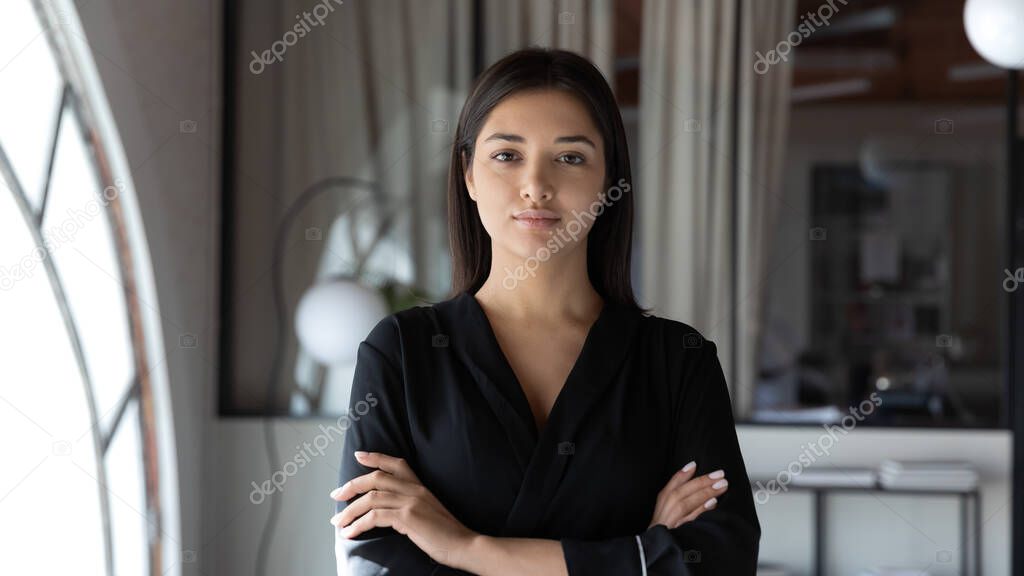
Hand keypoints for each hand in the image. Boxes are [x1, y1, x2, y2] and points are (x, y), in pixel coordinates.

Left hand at [329, 451, 477, 568]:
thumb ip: (411, 506)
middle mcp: (414, 490)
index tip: (359, 455)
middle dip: (351, 486)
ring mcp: (410, 502)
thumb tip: (388, 512)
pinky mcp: (407, 517)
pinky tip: (350, 533)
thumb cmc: (446, 535)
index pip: (396, 464)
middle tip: (335, 496)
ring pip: (371, 498)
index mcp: (420, 487)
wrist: (464, 545)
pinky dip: (358, 524)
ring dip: (349, 511)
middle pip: (376, 478)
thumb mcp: (428, 513)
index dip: (376, 457)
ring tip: (338, 523)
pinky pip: (374, 517)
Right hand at [648, 462, 727, 528]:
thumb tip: (692, 466)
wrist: (658, 546)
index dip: (683, 474)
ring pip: (687, 504)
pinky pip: (690, 520)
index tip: (696, 464)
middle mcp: (665, 509)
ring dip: (705, 493)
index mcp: (663, 500)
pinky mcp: (678, 533)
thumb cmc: (665, 524)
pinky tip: (713, 503)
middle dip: (702, 482)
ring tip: (721, 485)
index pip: (673, 484)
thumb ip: (678, 485)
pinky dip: (701, 511)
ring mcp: (671, 521)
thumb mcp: (667, 503)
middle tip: (720, 475)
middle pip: (682, 492)